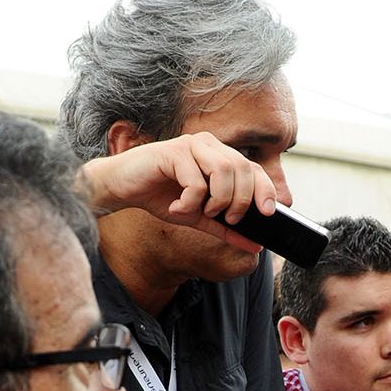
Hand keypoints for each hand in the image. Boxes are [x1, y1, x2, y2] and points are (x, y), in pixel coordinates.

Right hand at [79, 133, 277, 254]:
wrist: (121, 188)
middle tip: (225, 219)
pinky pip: (195, 181)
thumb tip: (255, 245)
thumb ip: (226, 229)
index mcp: (219, 155)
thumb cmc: (160, 196)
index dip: (265, 190)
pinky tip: (176, 208)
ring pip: (223, 171)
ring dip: (217, 200)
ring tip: (201, 213)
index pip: (253, 168)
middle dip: (240, 201)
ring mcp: (191, 145)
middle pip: (243, 170)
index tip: (268, 214)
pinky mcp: (172, 152)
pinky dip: (189, 202)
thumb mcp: (198, 217)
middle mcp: (209, 145)